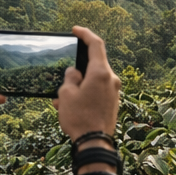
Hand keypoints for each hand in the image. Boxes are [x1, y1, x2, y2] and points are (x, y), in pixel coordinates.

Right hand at [56, 26, 120, 143]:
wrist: (95, 144)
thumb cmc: (80, 118)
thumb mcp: (66, 95)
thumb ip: (70, 78)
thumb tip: (75, 73)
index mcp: (101, 73)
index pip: (96, 45)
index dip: (85, 34)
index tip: (76, 30)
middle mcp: (111, 80)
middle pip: (93, 64)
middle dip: (76, 69)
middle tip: (62, 77)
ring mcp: (114, 92)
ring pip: (93, 80)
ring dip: (78, 86)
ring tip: (61, 99)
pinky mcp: (112, 103)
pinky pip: (97, 92)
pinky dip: (84, 94)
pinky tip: (70, 106)